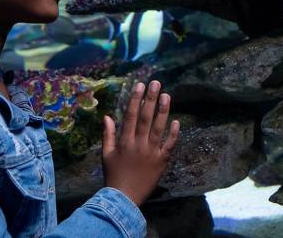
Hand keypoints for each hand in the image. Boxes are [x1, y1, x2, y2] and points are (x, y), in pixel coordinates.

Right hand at [102, 80, 179, 205]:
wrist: (124, 199)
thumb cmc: (114, 175)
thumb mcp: (106, 155)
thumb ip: (108, 135)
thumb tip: (107, 116)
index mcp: (125, 141)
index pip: (131, 115)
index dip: (135, 99)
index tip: (140, 85)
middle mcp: (138, 144)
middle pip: (146, 117)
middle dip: (150, 99)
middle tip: (156, 83)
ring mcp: (151, 152)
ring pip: (159, 128)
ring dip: (163, 111)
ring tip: (167, 95)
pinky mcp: (161, 161)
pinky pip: (169, 145)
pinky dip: (173, 133)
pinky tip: (176, 120)